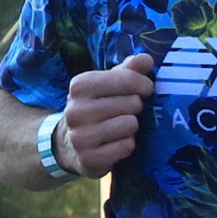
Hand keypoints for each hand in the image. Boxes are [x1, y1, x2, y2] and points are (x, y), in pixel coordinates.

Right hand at [59, 52, 156, 174]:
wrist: (69, 144)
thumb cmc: (97, 108)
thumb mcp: (107, 85)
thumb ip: (127, 70)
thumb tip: (146, 59)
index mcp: (79, 86)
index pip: (127, 79)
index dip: (143, 84)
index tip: (145, 89)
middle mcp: (75, 110)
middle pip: (132, 103)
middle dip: (135, 108)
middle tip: (124, 111)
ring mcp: (80, 136)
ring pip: (130, 124)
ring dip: (131, 127)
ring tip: (118, 127)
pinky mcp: (89, 158)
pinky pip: (127, 146)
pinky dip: (127, 144)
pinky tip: (114, 142)